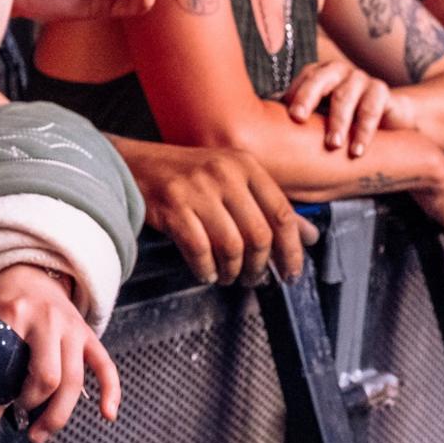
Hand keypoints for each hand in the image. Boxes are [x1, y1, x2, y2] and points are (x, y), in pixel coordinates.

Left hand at [0, 266, 118, 442]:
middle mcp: (48, 321)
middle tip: (16, 419)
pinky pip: (105, 365)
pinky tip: (108, 415)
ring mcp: (72, 328)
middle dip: (31, 407)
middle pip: (48, 377)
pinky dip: (111, 391)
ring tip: (39, 435)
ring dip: (58, 415)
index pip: (7, 368)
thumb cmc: (2, 298)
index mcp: (15, 314)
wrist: (30, 269)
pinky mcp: (88, 334)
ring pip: (74, 380)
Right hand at [117, 137, 310, 283]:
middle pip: (258, 234)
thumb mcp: (231, 178)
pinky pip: (199, 251)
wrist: (134, 164)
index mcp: (244, 164)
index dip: (291, 250)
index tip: (291, 272)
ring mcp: (197, 189)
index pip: (281, 213)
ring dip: (232, 271)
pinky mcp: (172, 206)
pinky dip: (206, 269)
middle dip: (259, 266)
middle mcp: (224, 173)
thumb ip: (269, 205)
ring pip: (231, 246)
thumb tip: (309, 236)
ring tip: (228, 276)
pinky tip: (206, 272)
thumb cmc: (186, 174)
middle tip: (254, 278)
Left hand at [283, 58, 391, 157]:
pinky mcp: (381, 91)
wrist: (388, 118)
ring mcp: (361, 78)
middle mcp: (338, 71)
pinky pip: (371, 109)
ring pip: (346, 96)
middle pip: (320, 79)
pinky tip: (357, 151)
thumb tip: (264, 130)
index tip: (285, 114)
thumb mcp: (321, 115)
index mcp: (319, 73)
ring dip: (338, 121)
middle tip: (298, 118)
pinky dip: (363, 131)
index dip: (293, 94)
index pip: (302, 78)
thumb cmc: (344, 118)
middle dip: (307, 97)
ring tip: (332, 145)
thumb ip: (299, 117)